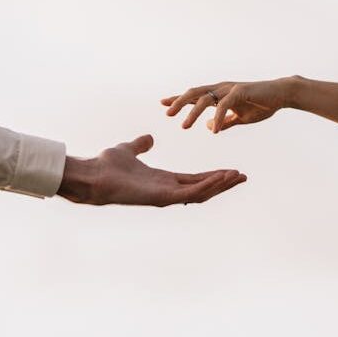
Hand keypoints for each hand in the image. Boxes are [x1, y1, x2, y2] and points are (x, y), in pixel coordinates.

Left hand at [57, 134, 245, 205]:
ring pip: (201, 193)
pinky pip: (190, 193)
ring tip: (238, 176)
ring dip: (220, 185)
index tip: (230, 170)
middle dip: (223, 182)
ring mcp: (166, 196)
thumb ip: (140, 145)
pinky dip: (207, 186)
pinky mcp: (161, 197)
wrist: (93, 174)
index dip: (213, 175)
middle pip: (203, 188)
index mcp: (163, 180)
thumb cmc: (107, 165)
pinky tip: (221, 177)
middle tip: (243, 176)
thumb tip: (148, 139)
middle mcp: (167, 190)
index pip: (194, 179)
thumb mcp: (128, 149)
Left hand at [162, 77, 297, 132]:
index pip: (194, 96)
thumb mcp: (239, 117)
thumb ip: (224, 122)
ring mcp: (230, 89)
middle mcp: (221, 88)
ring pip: (204, 99)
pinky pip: (224, 106)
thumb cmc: (261, 104)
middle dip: (178, 102)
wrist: (282, 95)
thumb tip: (207, 127)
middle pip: (194, 93)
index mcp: (219, 94)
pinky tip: (213, 130)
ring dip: (192, 113)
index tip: (163, 105)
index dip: (178, 100)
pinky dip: (217, 118)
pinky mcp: (240, 92)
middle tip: (167, 114)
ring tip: (184, 126)